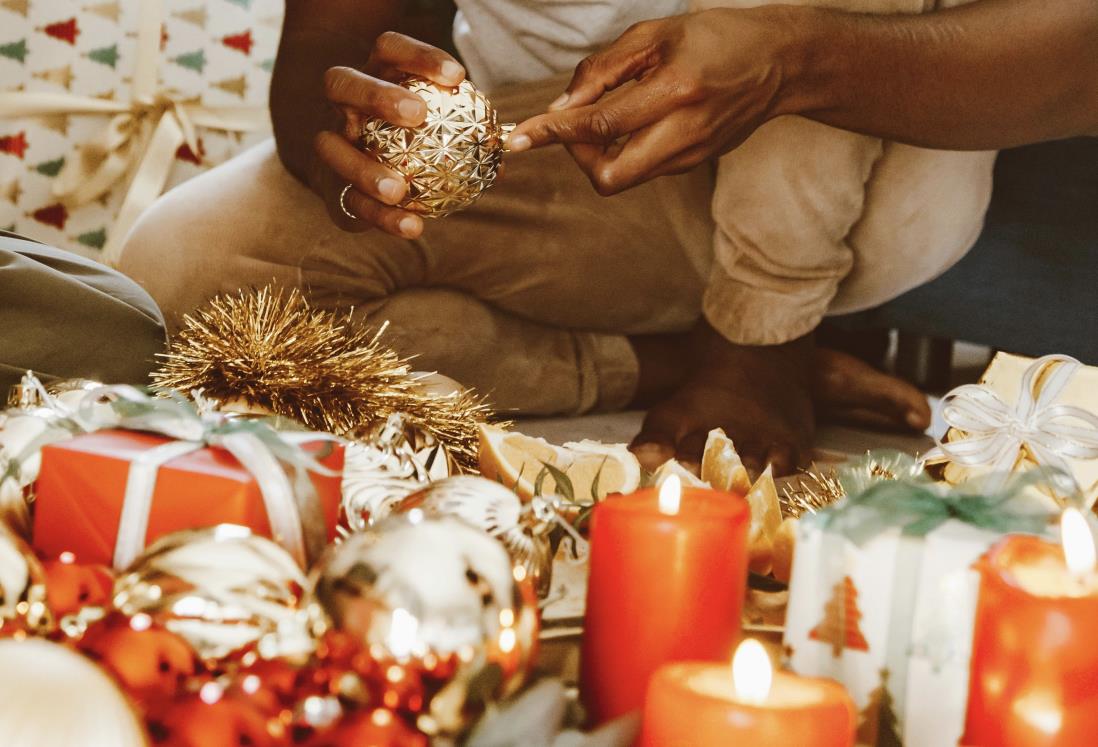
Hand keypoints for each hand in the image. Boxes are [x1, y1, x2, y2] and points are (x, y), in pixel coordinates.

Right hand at [314, 32, 464, 236]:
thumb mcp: (434, 126)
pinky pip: (348, 201)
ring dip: (365, 168)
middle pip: (343, 82)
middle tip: (417, 115)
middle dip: (378, 95)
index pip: (389, 49)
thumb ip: (465, 129)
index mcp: (373, 75)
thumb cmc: (409, 140)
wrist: (359, 172)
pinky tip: (412, 227)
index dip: (419, 56)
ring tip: (398, 189)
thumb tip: (506, 146)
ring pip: (330, 147)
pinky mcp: (326, 185)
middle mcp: (342, 103)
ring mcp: (328, 142)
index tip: (457, 77)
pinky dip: (380, 217)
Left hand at [508, 8, 796, 194]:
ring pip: (624, 177)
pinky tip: (628, 124)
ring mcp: (691, 155)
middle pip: (609, 176)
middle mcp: (684, 132)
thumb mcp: (656, 34)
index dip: (554, 133)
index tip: (520, 138)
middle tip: (574, 128)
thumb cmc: (714, 38)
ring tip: (601, 118)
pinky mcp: (694, 164)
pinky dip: (622, 150)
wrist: (780, 64)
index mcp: (675, 91)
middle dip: (577, 158)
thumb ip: (603, 70)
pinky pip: (643, 168)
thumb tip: (562, 109)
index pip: (600, 125)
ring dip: (597, 154)